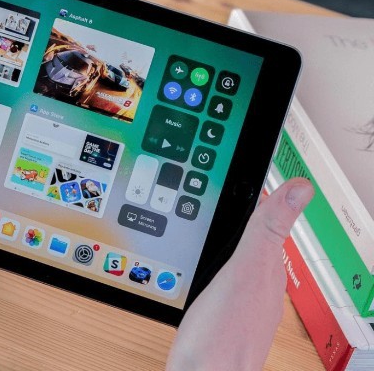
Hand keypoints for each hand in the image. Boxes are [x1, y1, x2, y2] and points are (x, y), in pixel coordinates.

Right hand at [166, 177, 313, 370]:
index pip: (269, 223)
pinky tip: (208, 264)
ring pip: (241, 259)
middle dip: (247, 216)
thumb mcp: (243, 272)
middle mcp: (260, 286)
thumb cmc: (220, 335)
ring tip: (225, 216)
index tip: (252, 173)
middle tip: (239, 188)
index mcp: (267, 270)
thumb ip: (266, 231)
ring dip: (233, 238)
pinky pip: (225, 277)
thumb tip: (301, 189)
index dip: (262, 197)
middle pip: (256, 241)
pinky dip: (218, 262)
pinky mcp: (222, 313)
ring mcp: (242, 302)